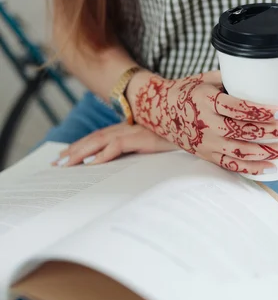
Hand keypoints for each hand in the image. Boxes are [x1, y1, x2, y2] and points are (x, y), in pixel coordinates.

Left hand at [53, 122, 175, 166]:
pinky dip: (104, 154)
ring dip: (83, 151)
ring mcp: (136, 131)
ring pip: (101, 140)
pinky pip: (118, 145)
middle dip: (75, 150)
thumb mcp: (156, 149)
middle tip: (58, 163)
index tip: (67, 156)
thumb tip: (124, 172)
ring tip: (67, 163)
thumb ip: (139, 154)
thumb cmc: (179, 142)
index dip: (83, 145)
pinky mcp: (143, 138)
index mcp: (131, 129)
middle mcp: (130, 128)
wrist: (198, 131)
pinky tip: (93, 163)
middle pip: (96, 138)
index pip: (101, 137)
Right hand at [130, 71, 277, 176]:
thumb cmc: (188, 90)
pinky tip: (271, 167)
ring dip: (268, 151)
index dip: (262, 111)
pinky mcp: (206, 155)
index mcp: (206, 101)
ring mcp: (206, 143)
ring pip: (241, 152)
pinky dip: (252, 169)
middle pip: (244, 132)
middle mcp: (206, 124)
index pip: (238, 108)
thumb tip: (264, 76)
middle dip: (272, 132)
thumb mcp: (206, 78)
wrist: (159, 111)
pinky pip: (232, 165)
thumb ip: (232, 79)